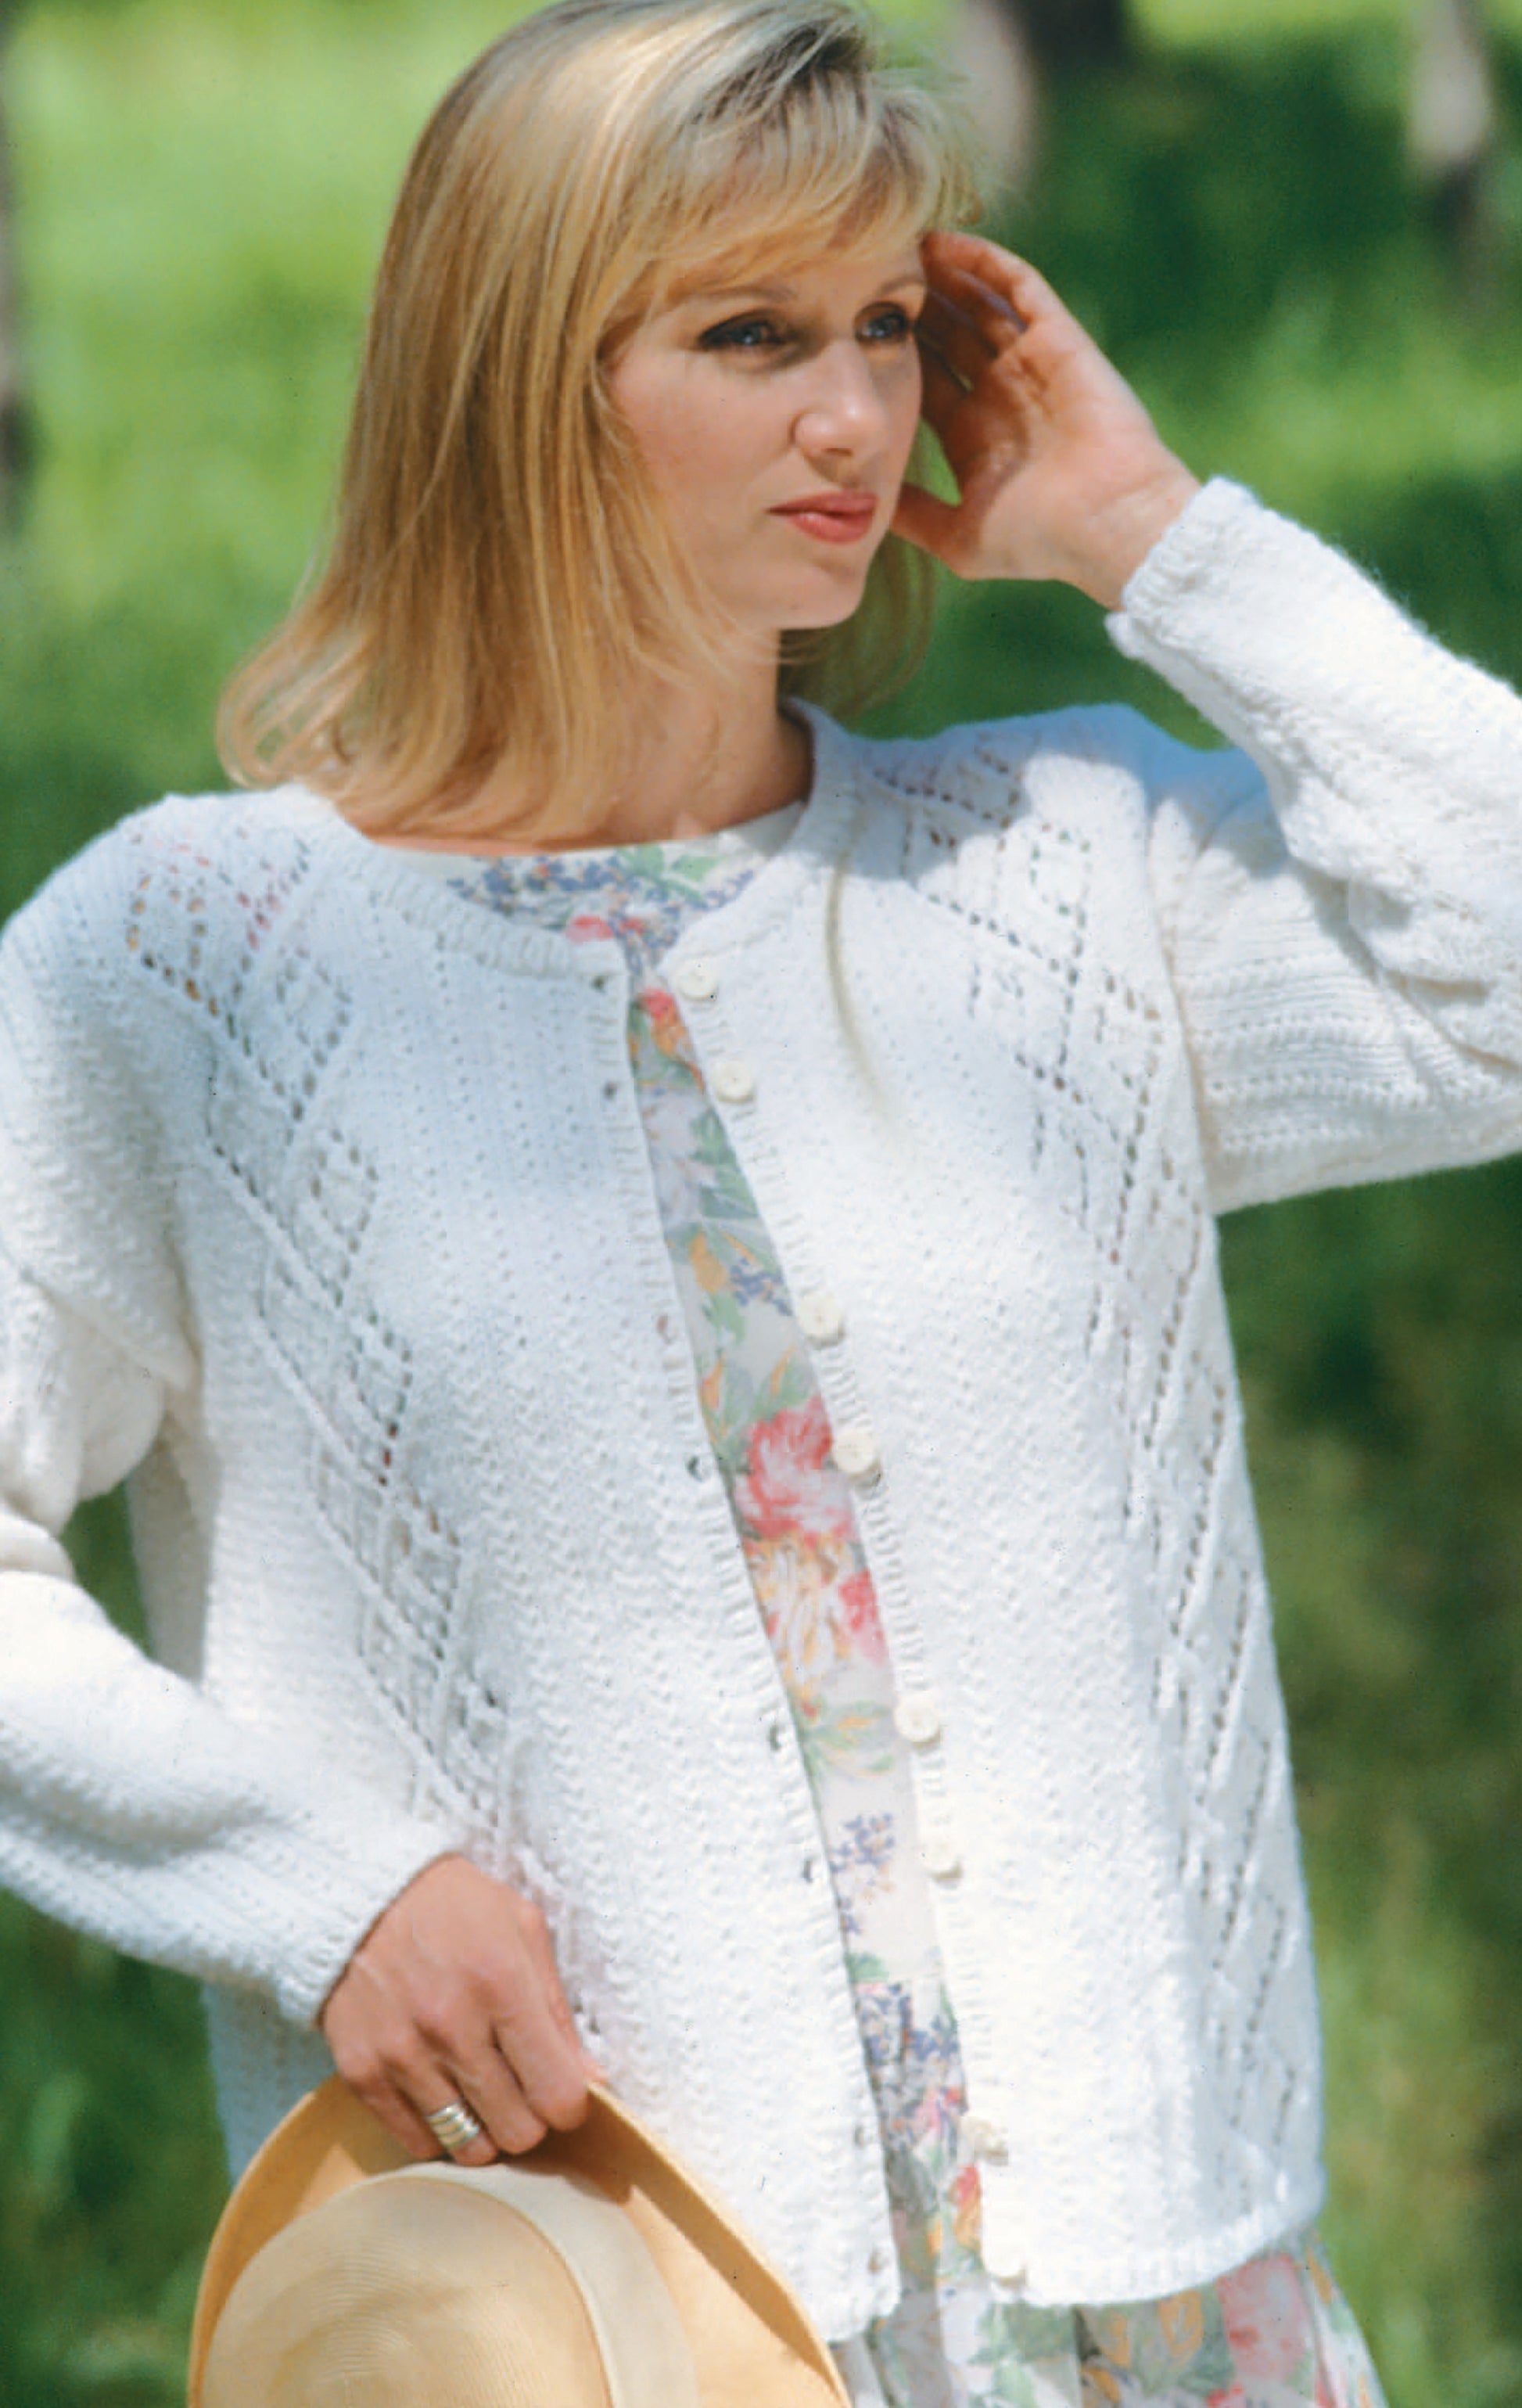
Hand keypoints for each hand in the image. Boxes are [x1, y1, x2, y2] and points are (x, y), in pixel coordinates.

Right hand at [319, 1855, 600, 2166]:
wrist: (361, 1894)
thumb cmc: (456, 1907)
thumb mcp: (523, 1929)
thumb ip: (557, 2009)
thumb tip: (589, 2079)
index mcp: (501, 1984)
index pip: (556, 2094)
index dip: (571, 2103)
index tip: (563, 2089)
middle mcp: (450, 2027)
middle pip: (518, 2132)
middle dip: (531, 2117)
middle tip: (521, 2087)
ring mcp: (402, 2055)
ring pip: (470, 2147)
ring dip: (485, 2127)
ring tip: (482, 2089)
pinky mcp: (362, 2075)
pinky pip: (418, 2143)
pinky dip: (438, 2128)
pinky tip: (443, 2090)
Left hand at [895, 231, 1200, 609]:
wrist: (1107, 524)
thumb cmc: (1039, 541)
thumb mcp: (958, 536)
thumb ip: (912, 513)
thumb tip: (863, 499)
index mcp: (975, 435)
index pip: (923, 380)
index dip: (889, 356)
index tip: (844, 333)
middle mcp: (1000, 392)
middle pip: (945, 335)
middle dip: (909, 308)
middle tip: (859, 275)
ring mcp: (1029, 362)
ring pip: (976, 303)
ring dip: (938, 276)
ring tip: (893, 245)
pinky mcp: (1057, 338)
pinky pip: (1017, 285)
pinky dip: (982, 261)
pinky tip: (941, 242)